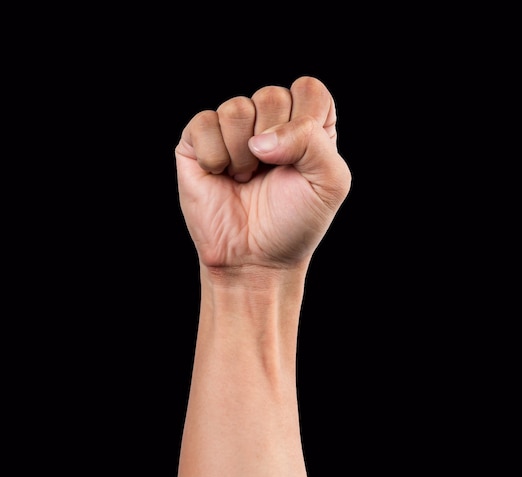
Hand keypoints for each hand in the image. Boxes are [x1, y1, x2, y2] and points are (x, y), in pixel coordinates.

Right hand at [174, 76, 351, 270]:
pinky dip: (216, 157)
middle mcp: (268, 121)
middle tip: (269, 174)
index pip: (308, 89)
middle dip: (274, 144)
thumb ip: (313, 141)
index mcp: (306, 124)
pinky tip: (222, 177)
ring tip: (246, 178)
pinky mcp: (198, 142)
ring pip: (236, 109)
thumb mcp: (329, 183)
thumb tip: (261, 139)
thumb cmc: (295, 222)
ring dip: (243, 155)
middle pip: (271, 95)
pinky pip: (204, 124)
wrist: (255, 259)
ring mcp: (231, 130)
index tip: (302, 163)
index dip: (306, 124)